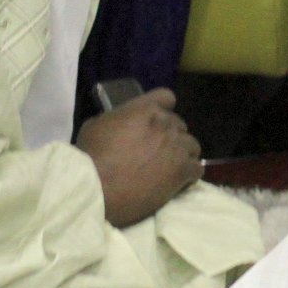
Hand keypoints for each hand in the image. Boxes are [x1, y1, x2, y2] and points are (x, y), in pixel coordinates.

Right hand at [74, 87, 201, 226]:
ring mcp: (176, 147)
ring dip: (182, 155)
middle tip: (157, 153)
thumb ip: (115, 119)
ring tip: (169, 169)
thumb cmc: (90, 158)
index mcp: (145, 109)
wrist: (97, 189)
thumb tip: (119, 125)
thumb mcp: (95, 126)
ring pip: (192, 146)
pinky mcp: (182, 171)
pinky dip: (189, 175)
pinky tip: (178, 183)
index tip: (155, 123)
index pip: (167, 97)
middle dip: (170, 136)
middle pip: (179, 125)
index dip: (163, 109)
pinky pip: (197, 169)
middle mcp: (165, 123)